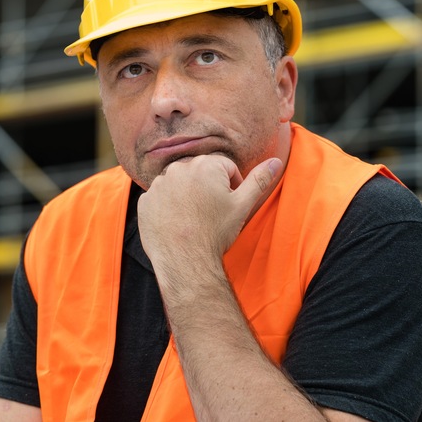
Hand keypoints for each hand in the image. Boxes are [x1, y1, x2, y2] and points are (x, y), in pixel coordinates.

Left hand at [137, 155, 280, 295]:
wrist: (185, 261)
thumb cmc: (215, 232)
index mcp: (205, 165)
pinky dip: (167, 207)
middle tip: (211, 214)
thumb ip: (259, 180)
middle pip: (200, 173)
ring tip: (193, 219)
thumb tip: (276, 161)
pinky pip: (160, 198)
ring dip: (186, 195)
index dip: (231, 186)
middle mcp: (178, 168)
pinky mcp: (145, 201)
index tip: (228, 206)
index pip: (225, 167)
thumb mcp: (243, 205)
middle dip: (207, 188)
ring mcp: (158, 184)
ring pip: (179, 184)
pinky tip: (176, 223)